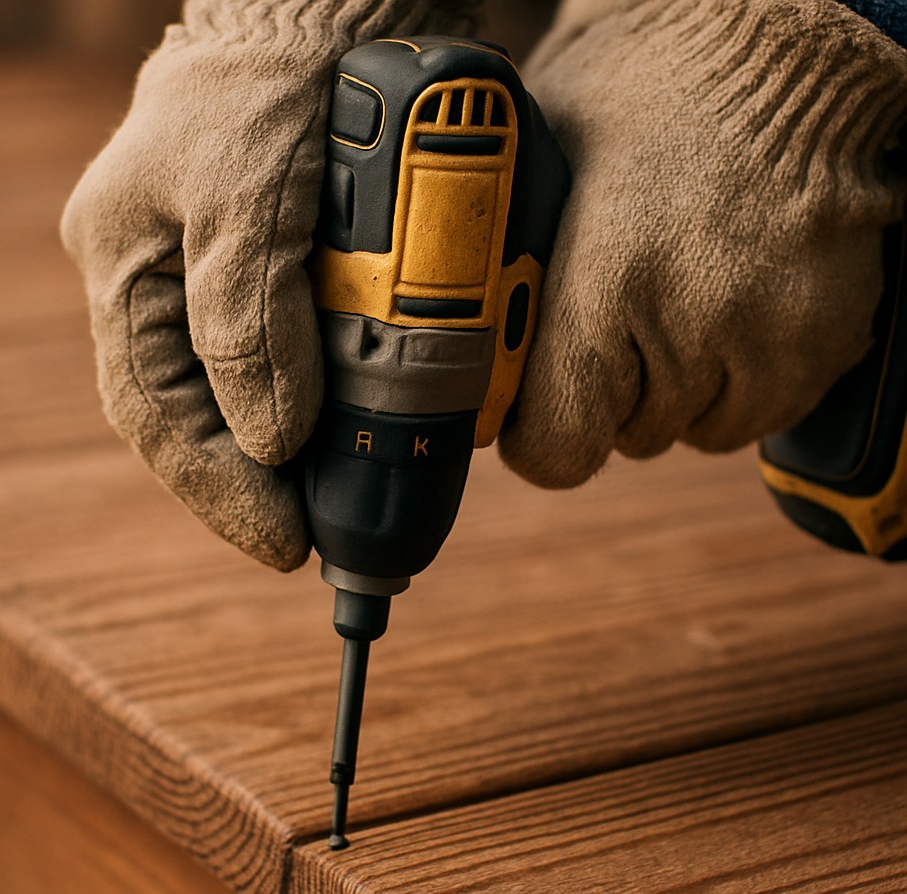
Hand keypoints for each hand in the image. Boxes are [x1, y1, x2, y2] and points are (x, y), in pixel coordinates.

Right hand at [61, 0, 473, 569]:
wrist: (341, 8)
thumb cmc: (279, 77)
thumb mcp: (246, 195)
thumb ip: (248, 321)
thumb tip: (272, 442)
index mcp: (127, 264)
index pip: (156, 411)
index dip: (218, 489)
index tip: (284, 545)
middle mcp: (167, 279)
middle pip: (198, 415)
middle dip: (254, 485)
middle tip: (315, 537)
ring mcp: (223, 277)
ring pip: (247, 396)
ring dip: (293, 456)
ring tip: (337, 500)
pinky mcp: (283, 270)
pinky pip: (295, 360)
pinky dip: (326, 406)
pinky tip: (355, 435)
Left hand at [499, 0, 906, 487]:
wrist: (790, 56)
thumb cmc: (654, 88)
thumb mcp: (546, 152)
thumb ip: (502, 250)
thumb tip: (460, 320)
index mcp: (607, 286)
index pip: (560, 446)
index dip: (538, 435)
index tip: (533, 412)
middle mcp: (693, 330)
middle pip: (626, 437)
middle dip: (610, 393)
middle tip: (616, 320)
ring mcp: (769, 345)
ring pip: (693, 431)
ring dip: (676, 391)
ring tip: (678, 306)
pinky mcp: (823, 348)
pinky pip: (758, 414)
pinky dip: (736, 382)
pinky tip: (730, 311)